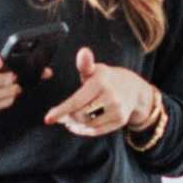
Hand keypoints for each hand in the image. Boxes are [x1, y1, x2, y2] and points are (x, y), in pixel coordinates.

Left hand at [46, 49, 160, 142]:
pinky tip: (79, 126)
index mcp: (100, 83)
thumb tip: (83, 51)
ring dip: (75, 125)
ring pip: (88, 125)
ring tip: (70, 120)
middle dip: (67, 117)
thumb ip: (85, 64)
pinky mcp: (120, 121)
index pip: (77, 101)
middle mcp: (111, 97)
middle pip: (80, 115)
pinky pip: (97, 131)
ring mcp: (117, 110)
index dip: (61, 111)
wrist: (134, 88)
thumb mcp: (96, 69)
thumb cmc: (107, 79)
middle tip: (61, 116)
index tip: (48, 119)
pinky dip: (85, 130)